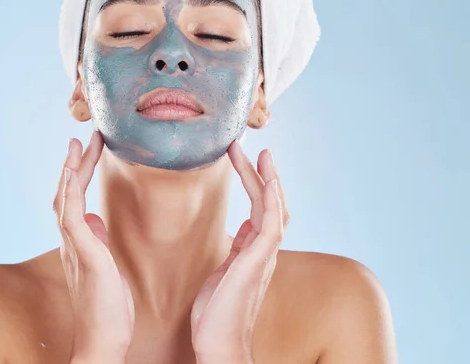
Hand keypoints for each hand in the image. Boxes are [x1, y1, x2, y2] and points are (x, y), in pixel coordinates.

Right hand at [53, 131, 134, 363]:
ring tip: (78, 144)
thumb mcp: (106, 265)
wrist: (104, 340)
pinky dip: (69, 192)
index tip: (87, 149)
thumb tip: (96, 219)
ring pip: (65, 199)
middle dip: (74, 163)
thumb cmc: (108, 306)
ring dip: (71, 169)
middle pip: (67, 193)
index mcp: (78, 241)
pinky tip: (72, 172)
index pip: (74, 200)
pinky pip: (71, 217)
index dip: (78, 173)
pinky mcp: (86, 255)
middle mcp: (71, 241)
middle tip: (83, 137)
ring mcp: (75, 247)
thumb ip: (97, 240)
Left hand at [191, 141, 289, 363]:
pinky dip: (272, 200)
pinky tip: (268, 180)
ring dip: (268, 179)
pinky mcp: (256, 262)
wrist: (219, 343)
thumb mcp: (225, 270)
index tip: (248, 161)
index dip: (258, 184)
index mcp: (254, 250)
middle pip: (271, 204)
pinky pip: (271, 225)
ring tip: (261, 154)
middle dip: (264, 175)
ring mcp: (263, 256)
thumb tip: (244, 228)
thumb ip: (238, 248)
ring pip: (274, 209)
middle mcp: (263, 250)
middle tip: (256, 149)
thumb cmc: (218, 312)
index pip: (263, 210)